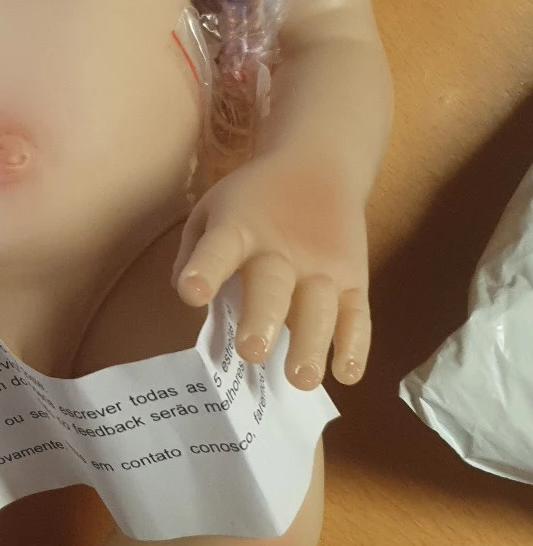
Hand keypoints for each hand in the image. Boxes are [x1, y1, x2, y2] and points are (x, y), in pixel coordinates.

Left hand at [172, 153, 369, 387]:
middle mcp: (281, 249)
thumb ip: (195, 250)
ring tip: (302, 379)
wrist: (320, 165)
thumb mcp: (213, 209)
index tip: (193, 292)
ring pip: (320, 307)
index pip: (219, 247)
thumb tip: (188, 295)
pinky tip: (347, 372)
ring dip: (311, 344)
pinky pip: (358, 315)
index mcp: (238, 228)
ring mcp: (323, 266)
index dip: (206, 268)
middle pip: (272, 286)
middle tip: (252, 352)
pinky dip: (356, 345)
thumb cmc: (254, 200)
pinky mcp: (354, 280)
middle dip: (263, 319)